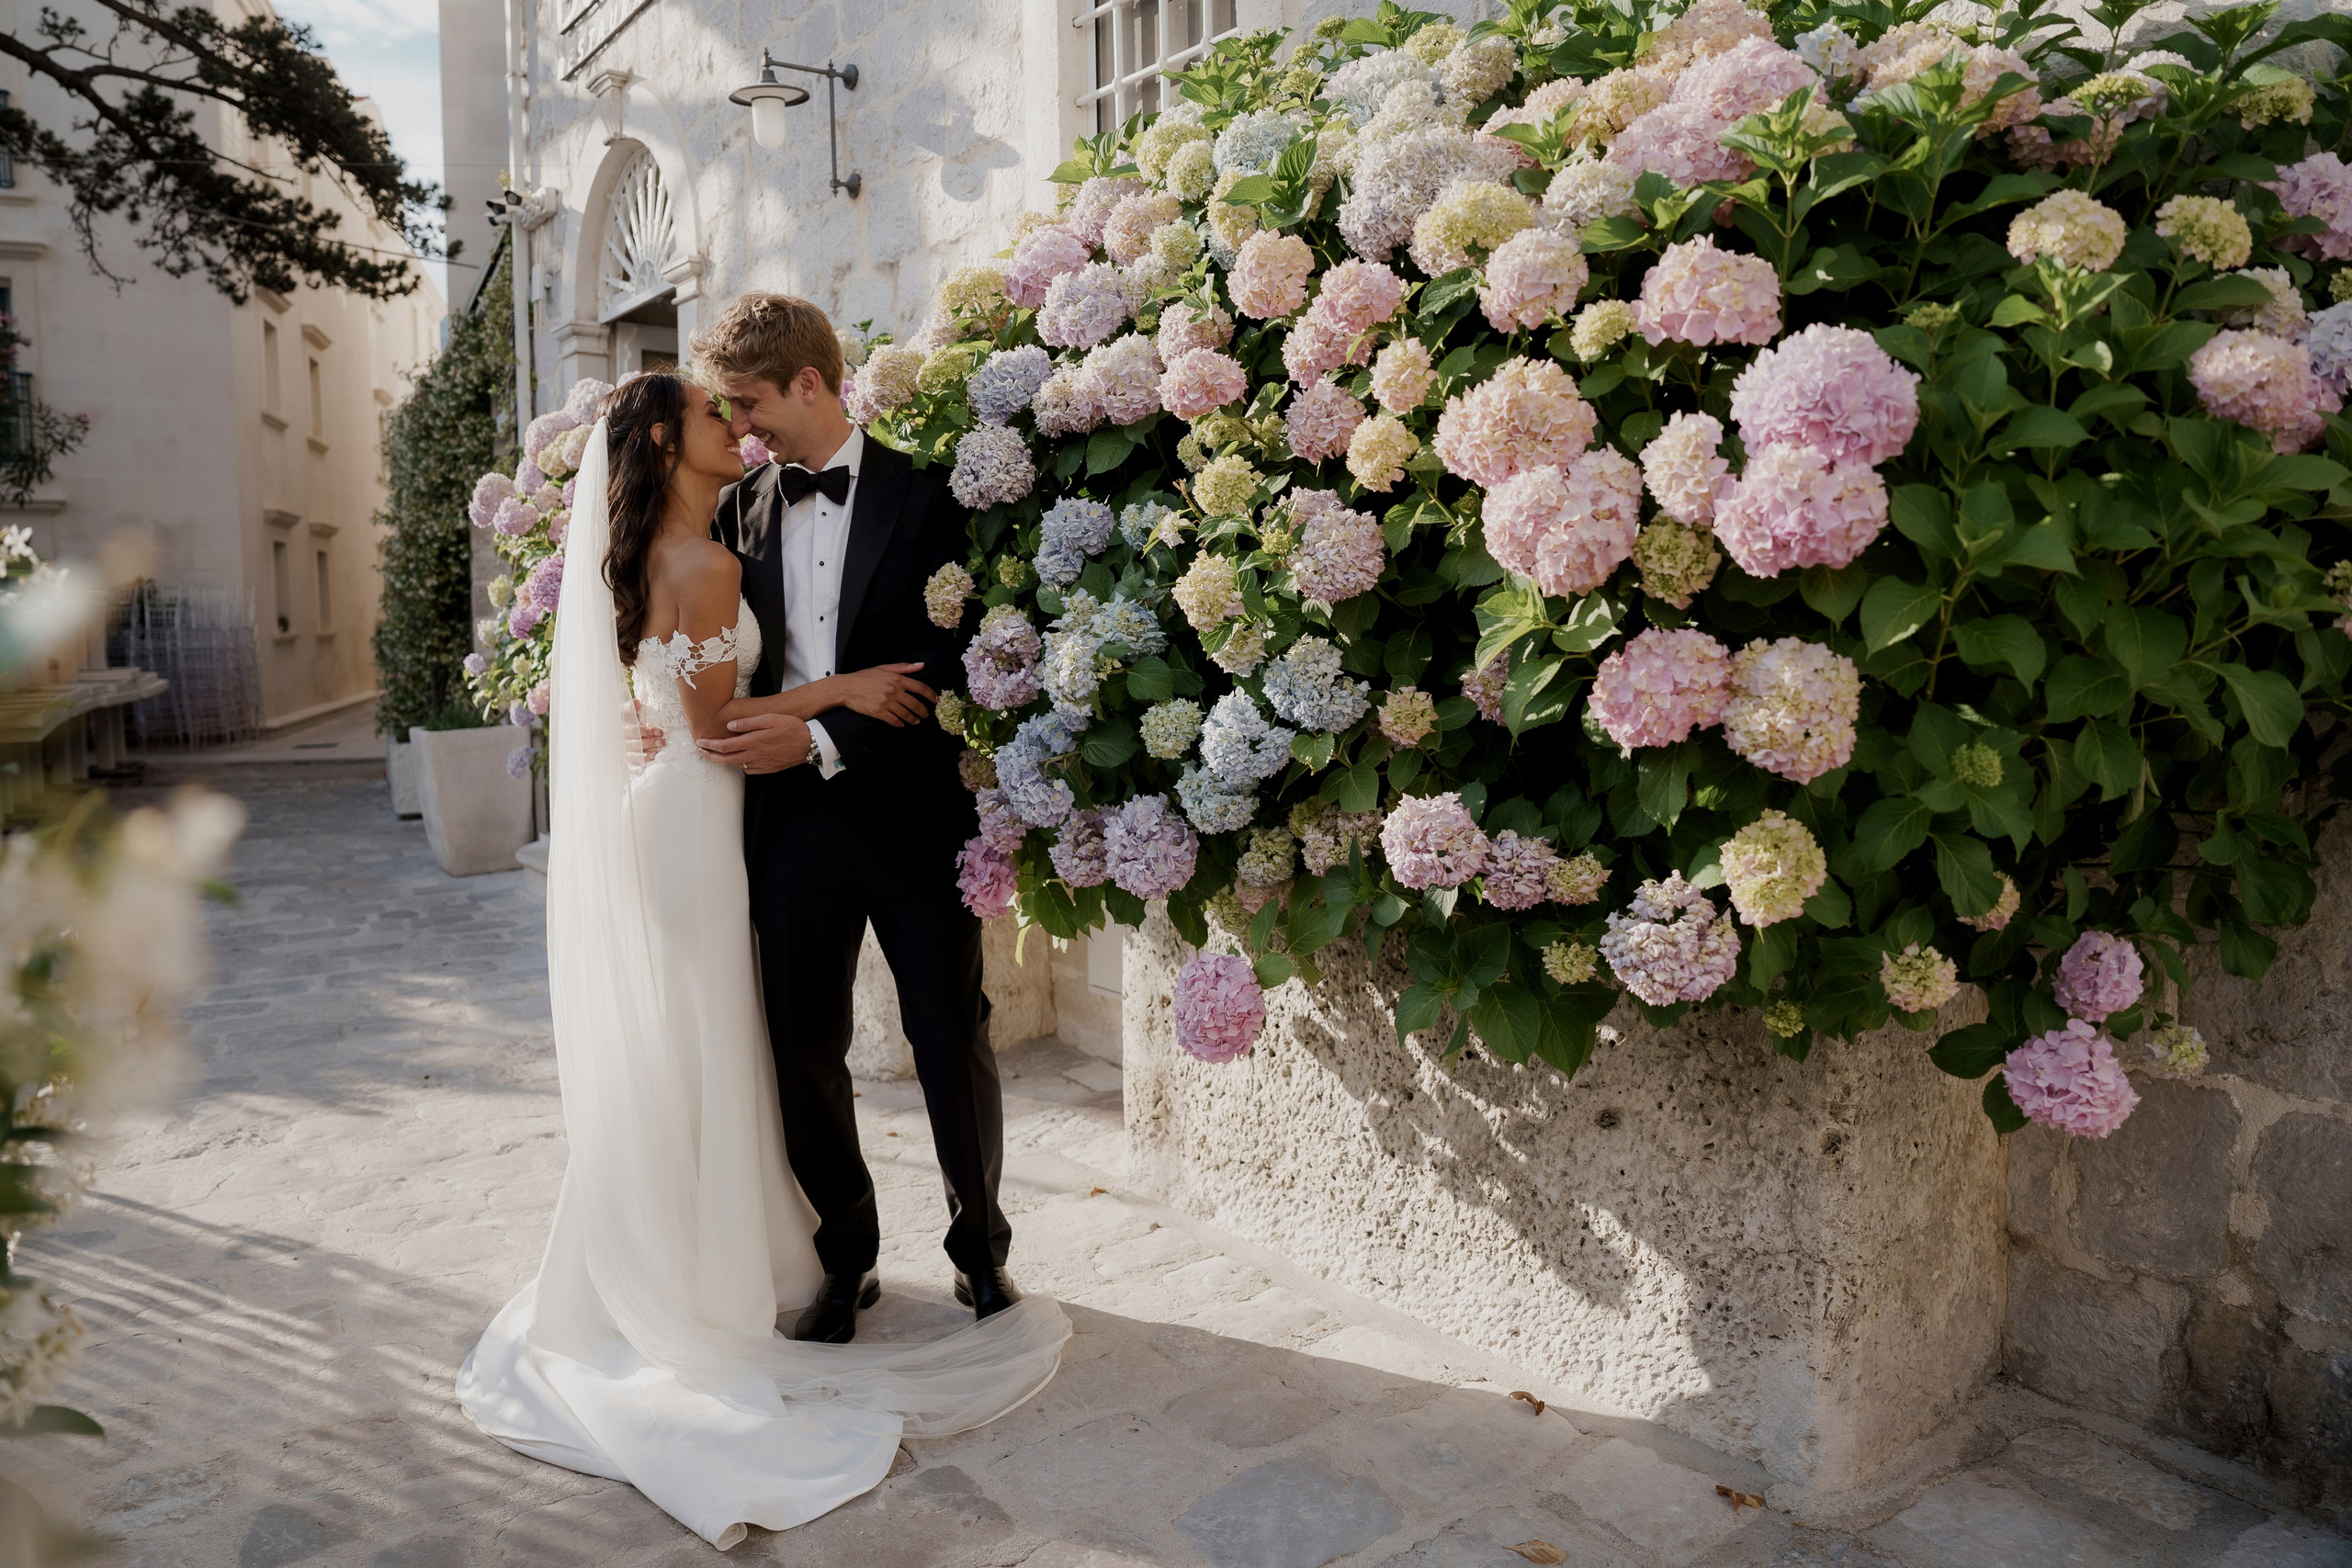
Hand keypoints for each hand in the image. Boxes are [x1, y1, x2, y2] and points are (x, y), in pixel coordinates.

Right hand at [623, 700, 666, 772]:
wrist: (609, 733)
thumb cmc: (621, 721)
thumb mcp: (623, 713)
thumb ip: (629, 707)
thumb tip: (637, 702)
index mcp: (622, 729)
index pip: (635, 731)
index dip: (648, 731)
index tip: (660, 731)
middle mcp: (621, 741)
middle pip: (636, 744)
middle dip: (650, 743)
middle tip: (663, 742)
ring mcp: (622, 752)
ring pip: (633, 756)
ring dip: (645, 756)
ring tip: (656, 754)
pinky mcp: (623, 761)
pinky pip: (629, 767)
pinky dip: (635, 769)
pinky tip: (643, 769)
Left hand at [698, 711, 812, 774]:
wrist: (810, 743)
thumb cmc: (791, 727)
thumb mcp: (769, 718)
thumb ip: (748, 722)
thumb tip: (730, 726)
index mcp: (753, 742)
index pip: (725, 746)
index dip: (710, 745)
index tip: (700, 742)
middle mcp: (755, 755)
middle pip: (726, 760)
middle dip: (710, 756)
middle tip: (699, 752)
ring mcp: (761, 764)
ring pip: (736, 766)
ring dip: (723, 762)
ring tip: (714, 756)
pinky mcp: (768, 769)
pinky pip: (749, 770)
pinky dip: (739, 766)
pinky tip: (738, 760)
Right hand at [832, 662, 936, 726]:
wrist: (846, 687)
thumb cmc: (865, 677)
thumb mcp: (884, 668)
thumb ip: (904, 667)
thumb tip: (922, 665)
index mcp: (896, 678)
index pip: (919, 687)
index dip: (931, 695)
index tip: (935, 700)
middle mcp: (893, 690)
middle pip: (915, 704)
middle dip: (923, 711)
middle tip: (925, 714)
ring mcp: (886, 702)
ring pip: (906, 714)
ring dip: (913, 719)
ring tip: (916, 721)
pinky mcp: (878, 712)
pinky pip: (894, 720)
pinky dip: (900, 723)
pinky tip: (901, 723)